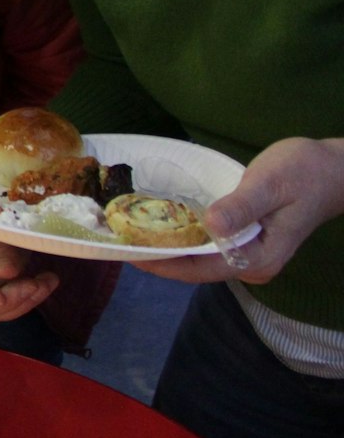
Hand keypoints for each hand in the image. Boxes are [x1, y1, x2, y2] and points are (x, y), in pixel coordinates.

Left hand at [137, 137, 343, 284]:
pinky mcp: (243, 240)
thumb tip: (212, 226)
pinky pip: (204, 244)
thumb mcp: (271, 184)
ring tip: (125, 231)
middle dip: (155, 255)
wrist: (334, 168)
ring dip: (164, 245)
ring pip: (196, 256)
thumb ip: (242, 206)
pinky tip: (155, 222)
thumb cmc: (304, 172)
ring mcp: (246, 253)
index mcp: (258, 259)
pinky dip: (179, 235)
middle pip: (193, 267)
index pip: (199, 269)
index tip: (126, 251)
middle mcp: (250, 263)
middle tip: (115, 239)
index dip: (161, 262)